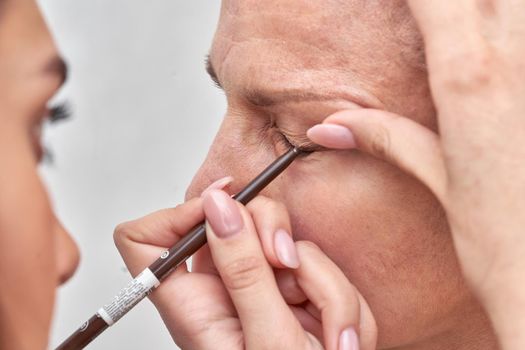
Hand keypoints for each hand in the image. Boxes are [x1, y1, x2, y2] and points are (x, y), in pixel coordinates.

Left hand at [114, 188, 376, 349]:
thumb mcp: (268, 339)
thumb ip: (244, 272)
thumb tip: (219, 207)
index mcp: (194, 306)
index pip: (145, 241)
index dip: (177, 215)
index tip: (221, 208)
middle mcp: (224, 289)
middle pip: (230, 220)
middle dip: (269, 234)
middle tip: (285, 262)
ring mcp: (264, 287)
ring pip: (286, 241)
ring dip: (318, 282)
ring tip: (323, 328)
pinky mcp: (298, 289)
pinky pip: (319, 264)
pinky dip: (337, 297)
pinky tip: (336, 333)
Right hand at [307, 2, 524, 348]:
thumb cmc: (507, 244)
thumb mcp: (442, 185)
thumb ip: (386, 139)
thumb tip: (329, 128)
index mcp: (469, 80)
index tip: (394, 0)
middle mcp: (517, 60)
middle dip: (448, 2)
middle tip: (425, 14)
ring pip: (512, 7)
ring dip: (489, 11)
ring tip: (461, 25)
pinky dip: (512, 30)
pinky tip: (502, 40)